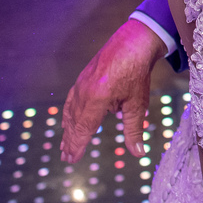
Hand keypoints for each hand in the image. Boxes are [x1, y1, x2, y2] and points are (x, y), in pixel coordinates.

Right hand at [60, 18, 165, 162]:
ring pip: (71, 112)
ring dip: (68, 129)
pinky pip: (71, 100)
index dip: (77, 145)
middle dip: (70, 141)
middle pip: (74, 122)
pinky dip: (68, 113)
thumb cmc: (136, 73)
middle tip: (66, 157)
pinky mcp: (82, 78)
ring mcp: (81, 84)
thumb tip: (138, 153)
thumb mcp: (137, 103)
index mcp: (97, 99)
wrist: (132, 43)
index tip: (72, 159)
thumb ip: (134, 129)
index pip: (84, 129)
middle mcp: (84, 92)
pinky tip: (67, 121)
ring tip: (65, 145)